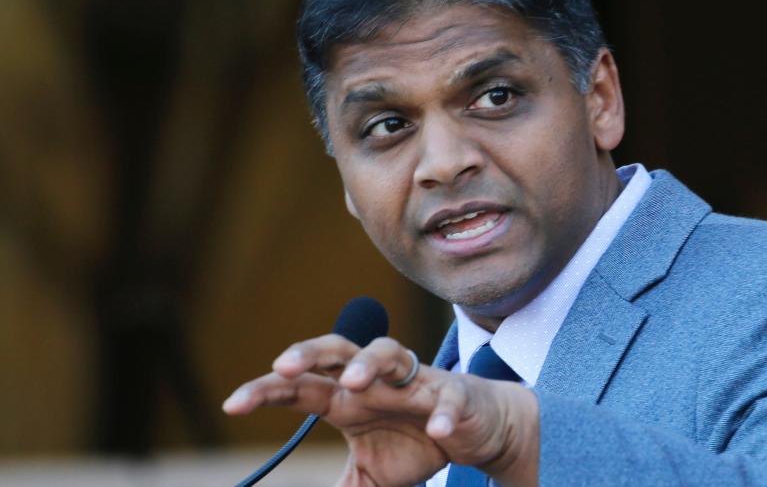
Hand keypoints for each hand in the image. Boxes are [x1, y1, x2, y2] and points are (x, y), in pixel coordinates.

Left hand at [223, 335, 539, 486]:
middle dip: (310, 352)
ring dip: (371, 363)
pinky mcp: (454, 394)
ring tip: (354, 382)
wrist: (476, 431)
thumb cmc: (417, 443)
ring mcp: (417, 382)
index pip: (301, 385)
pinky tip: (435, 429)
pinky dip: (442, 411)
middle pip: (339, 349)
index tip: (232, 403)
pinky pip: (447, 397)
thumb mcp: (370, 473)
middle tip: (283, 366)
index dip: (266, 389)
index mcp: (349, 397)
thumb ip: (341, 486)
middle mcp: (378, 380)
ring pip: (391, 354)